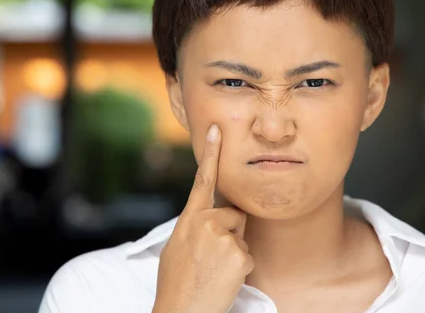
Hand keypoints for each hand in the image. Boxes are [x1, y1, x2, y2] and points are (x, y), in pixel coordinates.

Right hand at [152, 124, 252, 312]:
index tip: (217, 130)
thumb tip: (211, 220)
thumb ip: (195, 227)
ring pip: (241, 237)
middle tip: (211, 260)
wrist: (180, 312)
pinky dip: (240, 270)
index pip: (202, 179)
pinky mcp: (238, 255)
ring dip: (234, 254)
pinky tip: (222, 280)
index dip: (210, 153)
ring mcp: (222, 237)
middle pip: (234, 216)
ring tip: (213, 272)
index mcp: (188, 219)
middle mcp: (205, 222)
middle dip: (230, 234)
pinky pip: (248, 257)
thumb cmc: (177, 283)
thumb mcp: (177, 247)